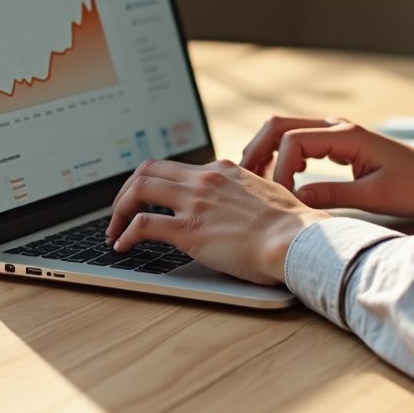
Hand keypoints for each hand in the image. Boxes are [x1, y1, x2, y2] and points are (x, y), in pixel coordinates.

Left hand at [105, 159, 330, 284]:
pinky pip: (143, 225)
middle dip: (127, 190)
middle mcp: (205, 179)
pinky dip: (125, 233)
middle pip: (148, 170)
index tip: (146, 197)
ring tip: (114, 229)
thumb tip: (249, 192)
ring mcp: (195, 203)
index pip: (175, 166)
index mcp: (223, 170)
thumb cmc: (292, 226)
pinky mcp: (190, 231)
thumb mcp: (270, 193)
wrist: (299, 240)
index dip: (153, 181)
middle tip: (120, 211)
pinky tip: (122, 245)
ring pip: (139, 189)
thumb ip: (250, 190)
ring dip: (119, 209)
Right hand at [240, 116, 413, 216]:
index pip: (293, 141)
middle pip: (279, 125)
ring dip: (266, 151)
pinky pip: (299, 141)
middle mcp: (337, 127)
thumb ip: (333, 196)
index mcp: (346, 135)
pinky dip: (281, 155)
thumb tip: (295, 202)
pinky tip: (278, 178)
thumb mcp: (376, 197)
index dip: (278, 169)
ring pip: (285, 130)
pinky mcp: (339, 143)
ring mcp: (336, 132)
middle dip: (257, 149)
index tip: (280, 198)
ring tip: (253, 181)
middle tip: (244, 180)